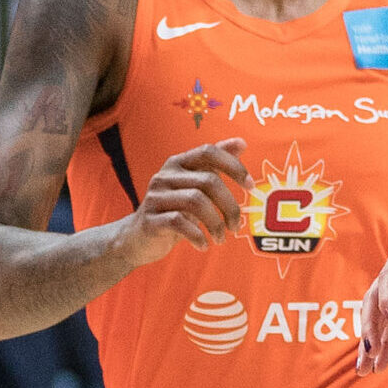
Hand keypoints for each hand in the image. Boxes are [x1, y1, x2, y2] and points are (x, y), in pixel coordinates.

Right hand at [122, 139, 247, 264]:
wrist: (138, 238)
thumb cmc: (174, 210)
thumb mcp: (195, 186)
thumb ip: (216, 165)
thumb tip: (241, 142)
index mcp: (178, 163)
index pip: (208, 151)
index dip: (233, 166)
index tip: (250, 186)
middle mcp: (164, 175)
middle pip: (208, 181)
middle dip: (230, 206)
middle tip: (236, 226)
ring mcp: (155, 197)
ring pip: (196, 201)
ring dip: (216, 224)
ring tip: (221, 238)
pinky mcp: (150, 219)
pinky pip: (179, 222)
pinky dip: (198, 236)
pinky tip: (204, 245)